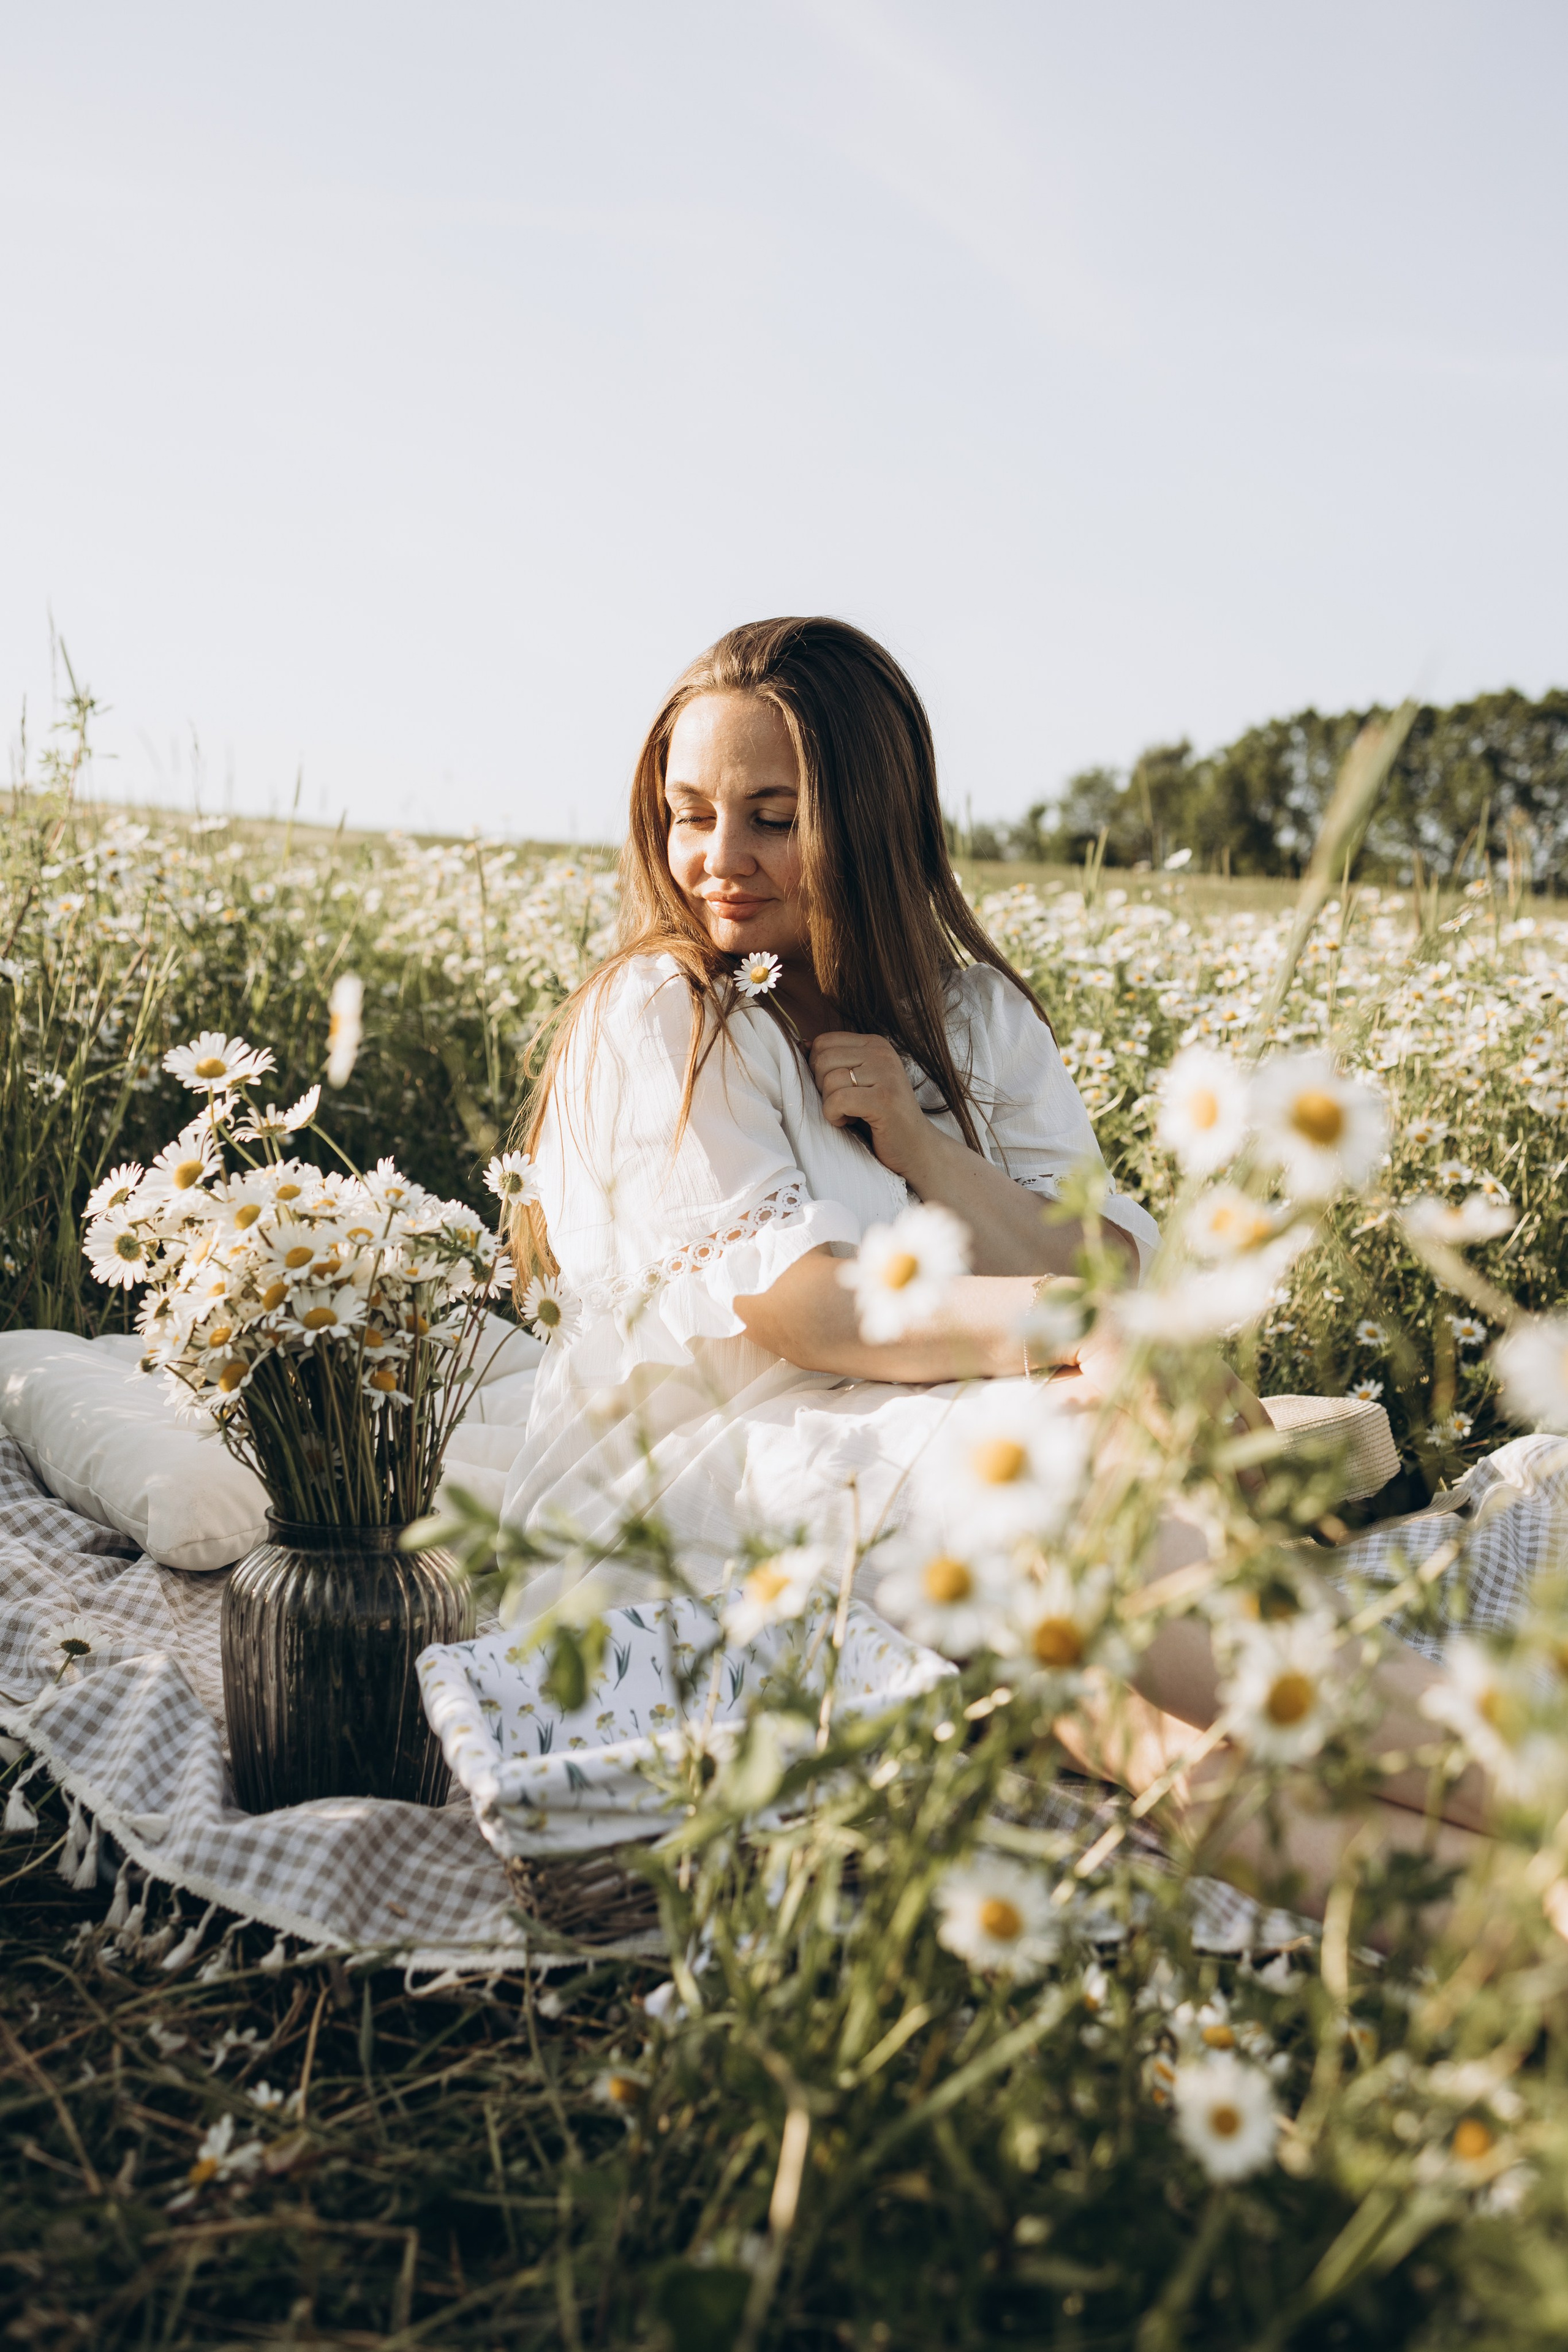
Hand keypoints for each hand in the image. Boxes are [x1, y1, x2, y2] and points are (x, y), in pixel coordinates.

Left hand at [807, 1032, 935, 1181]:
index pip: (823, 1042)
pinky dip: (835, 1117)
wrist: (915, 1147)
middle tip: (844, 1104)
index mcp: (875, 1044)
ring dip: (831, 1105)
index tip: (837, 1089)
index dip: (818, 1070)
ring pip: (829, 1081)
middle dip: (823, 1088)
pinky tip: (850, 1122)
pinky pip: (837, 1101)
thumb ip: (834, 1062)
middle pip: (822, 1060)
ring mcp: (886, 1075)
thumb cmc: (879, 1116)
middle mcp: (882, 1053)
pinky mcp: (884, 1100)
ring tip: (850, 1114)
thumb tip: (801, 1045)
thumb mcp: (856, 1082)